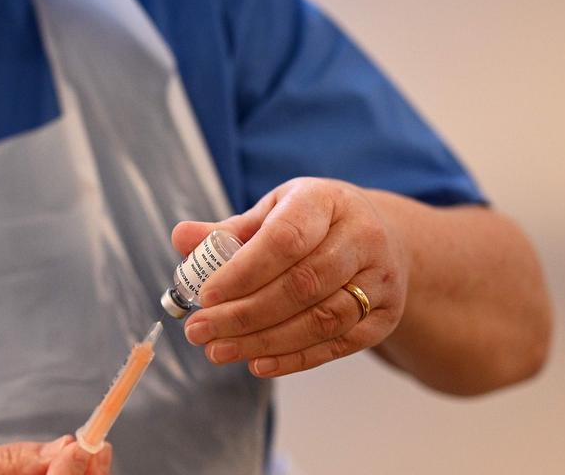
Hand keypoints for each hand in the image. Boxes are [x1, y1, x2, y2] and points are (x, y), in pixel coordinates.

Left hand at [173, 177, 409, 377]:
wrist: (379, 236)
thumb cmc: (312, 223)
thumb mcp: (273, 212)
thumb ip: (228, 231)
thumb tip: (181, 238)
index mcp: (326, 201)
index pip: (285, 239)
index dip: (244, 271)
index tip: (205, 295)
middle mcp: (362, 237)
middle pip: (301, 285)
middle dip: (244, 314)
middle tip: (199, 331)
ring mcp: (380, 279)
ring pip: (321, 320)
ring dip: (264, 341)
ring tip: (218, 350)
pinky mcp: (384, 315)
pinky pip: (338, 345)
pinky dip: (295, 358)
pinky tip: (256, 363)